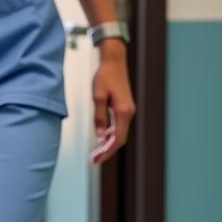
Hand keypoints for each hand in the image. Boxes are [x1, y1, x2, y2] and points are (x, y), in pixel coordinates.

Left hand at [90, 40, 135, 163]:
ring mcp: (127, 111)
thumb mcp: (97, 97)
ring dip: (107, 144)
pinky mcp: (123, 108)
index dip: (106, 151)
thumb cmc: (105, 76)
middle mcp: (128, 113)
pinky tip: (100, 138)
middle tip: (93, 160)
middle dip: (106, 151)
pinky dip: (109, 134)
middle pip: (119, 139)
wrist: (114, 61)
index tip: (95, 159)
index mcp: (123, 112)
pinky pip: (118, 126)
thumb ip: (99, 117)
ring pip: (119, 133)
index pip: (117, 139)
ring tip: (95, 152)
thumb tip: (99, 136)